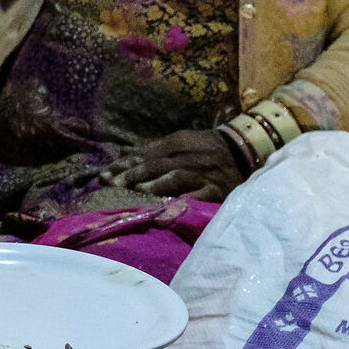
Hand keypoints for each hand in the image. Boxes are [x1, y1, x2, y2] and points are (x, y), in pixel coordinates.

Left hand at [94, 129, 247, 203]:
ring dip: (154, 184)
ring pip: (175, 177)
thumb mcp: (179, 141)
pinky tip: (170, 207)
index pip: (145, 154)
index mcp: (176, 144)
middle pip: (155, 165)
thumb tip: (122, 152)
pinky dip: (185, 200)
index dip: (124, 164)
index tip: (104, 173)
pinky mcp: (215, 189)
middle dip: (132, 174)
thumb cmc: (206, 146)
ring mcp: (200, 174)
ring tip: (136, 191)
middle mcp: (186, 157)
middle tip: (111, 183)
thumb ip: (151, 149)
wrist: (244, 149)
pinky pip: (199, 195)